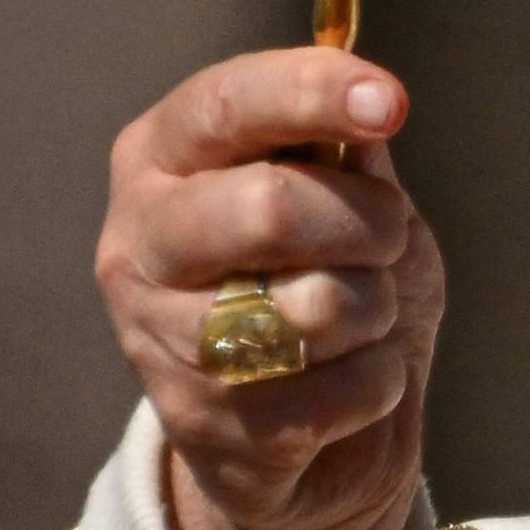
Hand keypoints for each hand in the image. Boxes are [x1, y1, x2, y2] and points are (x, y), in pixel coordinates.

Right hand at [95, 49, 442, 529]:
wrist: (311, 436)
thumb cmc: (326, 281)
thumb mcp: (346, 196)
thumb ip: (346, 150)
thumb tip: (368, 107)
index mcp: (161, 158)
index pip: (227, 104)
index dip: (312, 93)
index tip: (391, 101)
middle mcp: (138, 241)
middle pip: (270, 207)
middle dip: (365, 224)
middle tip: (384, 240)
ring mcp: (155, 338)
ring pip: (311, 307)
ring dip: (373, 309)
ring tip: (360, 316)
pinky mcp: (199, 424)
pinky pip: (336, 390)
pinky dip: (376, 382)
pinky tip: (349, 379)